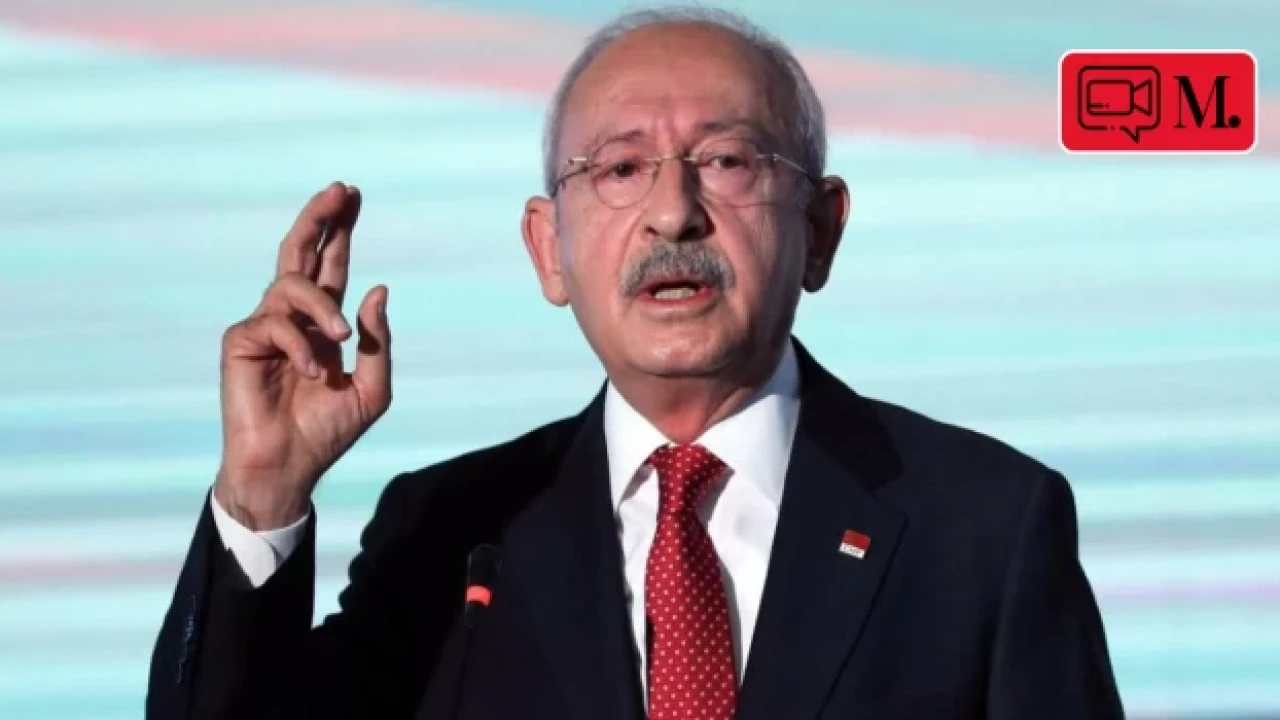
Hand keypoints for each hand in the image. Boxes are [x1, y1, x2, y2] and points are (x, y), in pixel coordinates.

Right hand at [215, 182, 391, 528]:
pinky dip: (299, 346)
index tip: (352, 194)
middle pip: (301, 252)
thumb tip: (378, 289)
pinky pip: (274, 324)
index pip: (332, 265)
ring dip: (322, 307)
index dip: (340, 230)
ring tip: (340, 341)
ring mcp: (264, 327)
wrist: (290, 466)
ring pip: (291, 287)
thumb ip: (379, 341)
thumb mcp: (372, 388)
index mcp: (323, 323)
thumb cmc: (328, 430)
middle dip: (320, 218)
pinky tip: (310, 373)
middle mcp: (292, 317)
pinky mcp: (240, 343)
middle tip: (340, 191)